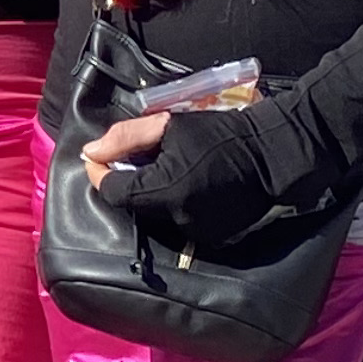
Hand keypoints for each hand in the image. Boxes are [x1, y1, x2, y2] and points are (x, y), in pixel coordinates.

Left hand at [95, 100, 348, 253]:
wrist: (271, 153)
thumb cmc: (220, 133)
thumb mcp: (168, 124)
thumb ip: (125, 138)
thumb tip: (90, 153)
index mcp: (164, 190)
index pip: (112, 191)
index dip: (99, 173)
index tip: (97, 157)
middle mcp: (177, 217)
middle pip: (133, 203)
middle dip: (127, 180)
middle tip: (135, 156)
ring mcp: (197, 231)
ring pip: (156, 213)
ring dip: (152, 193)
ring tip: (167, 167)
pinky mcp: (213, 237)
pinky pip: (180, 221)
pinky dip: (175, 203)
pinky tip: (188, 183)